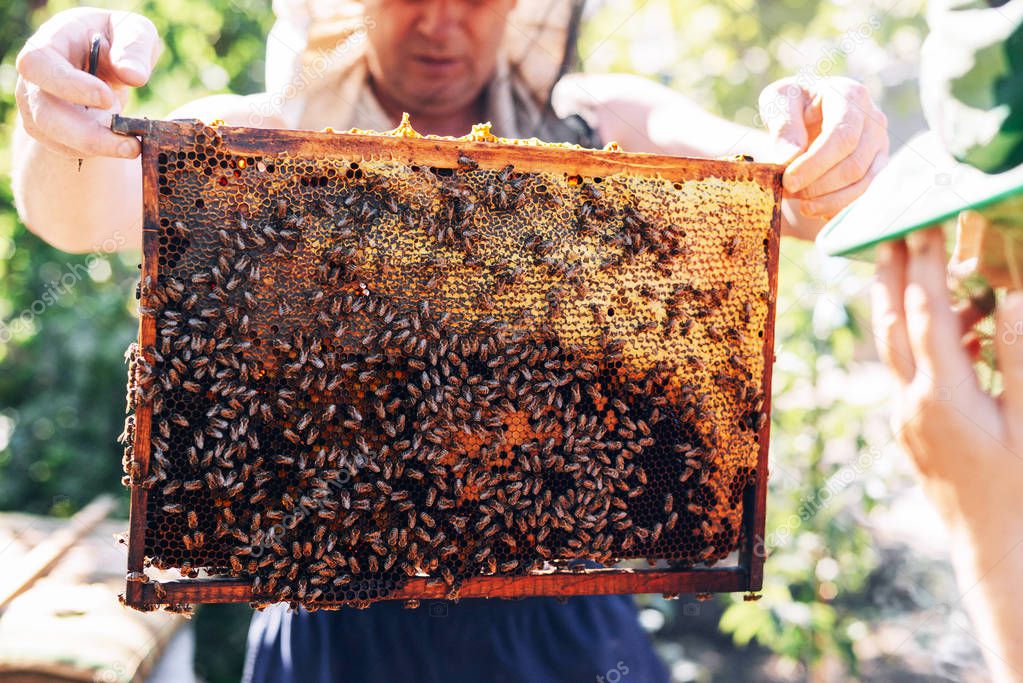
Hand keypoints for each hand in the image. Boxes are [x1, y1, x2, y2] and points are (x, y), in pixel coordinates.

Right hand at [15, 7, 160, 159]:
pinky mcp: (51, 132)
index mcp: (47, 45)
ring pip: (56, 138)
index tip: (106, 98)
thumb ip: (133, 47)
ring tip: (133, 146)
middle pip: (44, 114)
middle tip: (131, 144)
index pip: (40, 66)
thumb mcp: (132, 31)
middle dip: (88, 134)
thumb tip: (134, 76)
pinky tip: (122, 144)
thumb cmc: (115, 40)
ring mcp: (38, 108)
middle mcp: (34, 80)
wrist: (103, 61)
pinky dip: (98, 151)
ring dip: (98, 147)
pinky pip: (69, 150)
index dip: (69, 85)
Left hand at [759, 77, 888, 220]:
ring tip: (801, 204)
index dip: (815, 164)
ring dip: (828, 201)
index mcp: (850, 96)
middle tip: (788, 193)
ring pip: (862, 184)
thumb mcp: (778, 103)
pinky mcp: (878, 165)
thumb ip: (783, 126)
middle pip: (853, 165)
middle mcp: (873, 119)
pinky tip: (817, 210)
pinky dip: (839, 207)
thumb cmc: (792, 105)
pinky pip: (865, 195)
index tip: (788, 182)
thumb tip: (790, 158)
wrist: (808, 111)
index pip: (842, 136)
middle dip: (818, 186)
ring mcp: (880, 144)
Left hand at [871, 227, 1022, 533]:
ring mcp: (905, 418)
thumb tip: (1013, 297)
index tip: (924, 223)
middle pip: (889, 323)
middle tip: (891, 228)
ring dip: (904, 306)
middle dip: (890, 273)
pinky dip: (922, 343)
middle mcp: (911, 402)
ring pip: (892, 347)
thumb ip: (1019, 356)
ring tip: (932, 272)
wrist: (997, 550)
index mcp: (942, 395)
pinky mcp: (909, 430)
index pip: (925, 314)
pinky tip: (961, 335)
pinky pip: (907, 373)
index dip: (925, 265)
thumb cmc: (1022, 487)